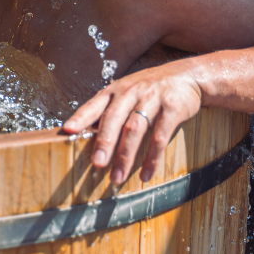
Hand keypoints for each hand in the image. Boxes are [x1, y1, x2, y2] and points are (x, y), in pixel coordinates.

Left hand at [62, 59, 202, 184]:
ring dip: (125, 155)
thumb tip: (85, 134)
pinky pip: (160, 137)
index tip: (67, 130)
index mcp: (115, 91)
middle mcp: (130, 92)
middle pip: (114, 118)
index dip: (80, 117)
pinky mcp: (172, 109)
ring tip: (117, 177)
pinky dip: (152, 158)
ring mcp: (151, 99)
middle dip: (104, 142)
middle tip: (97, 163)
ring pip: (135, 129)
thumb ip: (109, 110)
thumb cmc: (149, 89)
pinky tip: (146, 175)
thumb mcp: (126, 93)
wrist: (186, 76)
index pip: (94, 104)